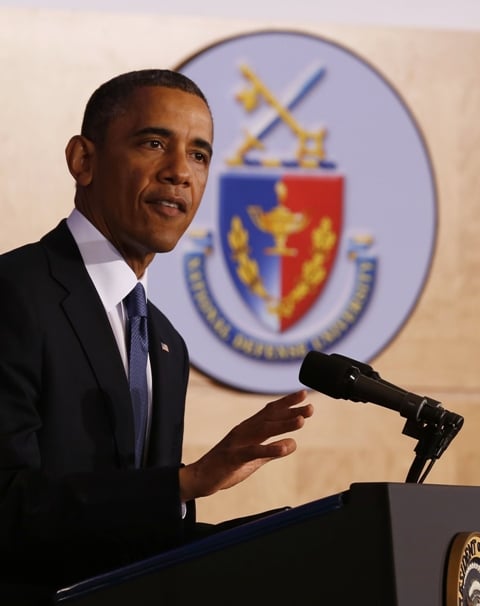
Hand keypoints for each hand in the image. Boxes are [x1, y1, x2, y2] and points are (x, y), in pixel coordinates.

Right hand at [179, 389, 312, 501]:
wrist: (199, 478)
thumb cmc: (226, 466)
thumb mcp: (254, 459)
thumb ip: (273, 451)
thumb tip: (293, 443)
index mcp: (248, 429)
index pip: (270, 412)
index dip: (287, 403)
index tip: (303, 395)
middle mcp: (244, 431)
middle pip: (269, 417)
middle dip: (291, 410)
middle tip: (310, 406)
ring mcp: (237, 442)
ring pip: (263, 430)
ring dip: (284, 424)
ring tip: (302, 421)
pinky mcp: (233, 457)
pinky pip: (253, 452)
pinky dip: (270, 449)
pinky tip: (285, 447)